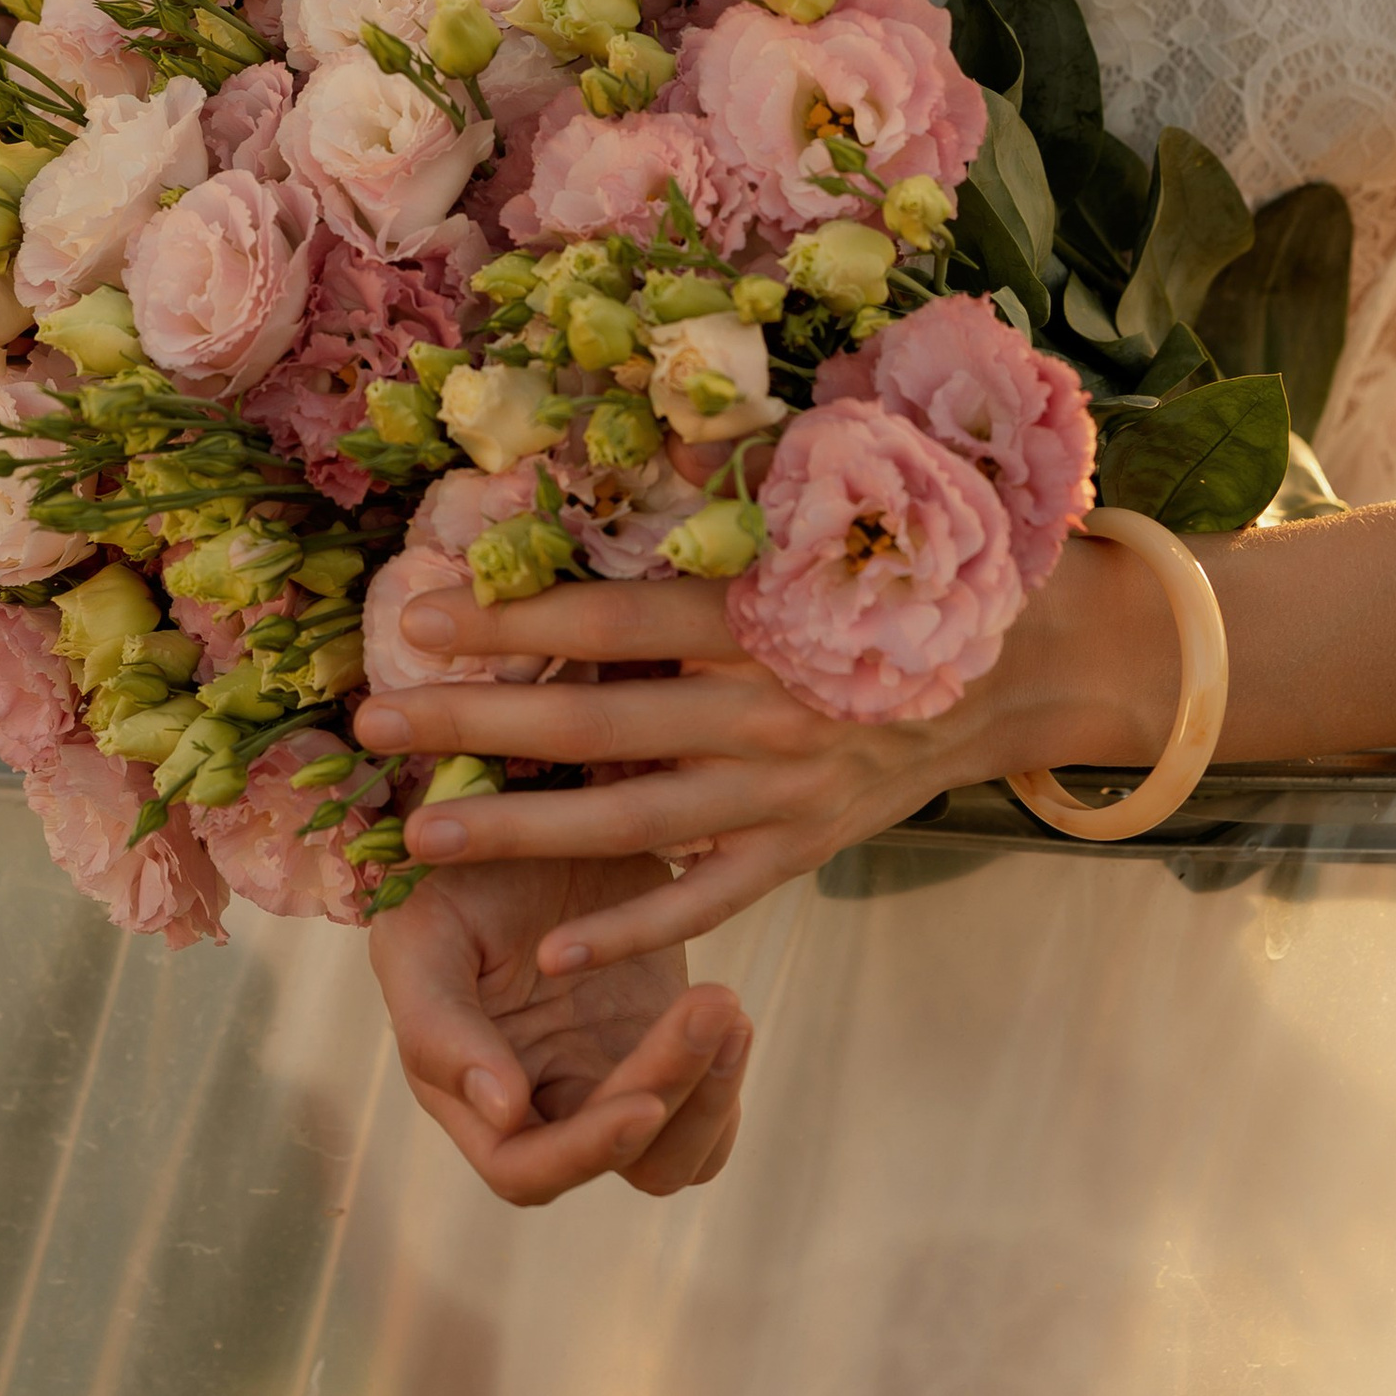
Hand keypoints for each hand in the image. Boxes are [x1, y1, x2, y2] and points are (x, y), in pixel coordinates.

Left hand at [351, 549, 1172, 974]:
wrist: (1024, 661)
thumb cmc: (906, 567)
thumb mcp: (830, 515)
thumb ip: (732, 500)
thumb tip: (642, 445)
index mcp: (759, 613)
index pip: (610, 618)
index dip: (512, 619)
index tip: (415, 613)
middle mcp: (761, 706)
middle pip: (592, 721)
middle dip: (473, 722)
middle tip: (371, 719)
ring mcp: (778, 790)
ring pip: (627, 821)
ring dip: (517, 832)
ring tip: (419, 833)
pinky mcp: (800, 850)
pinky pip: (703, 896)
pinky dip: (631, 928)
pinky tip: (550, 950)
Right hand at [366, 850, 751, 1204]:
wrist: (511, 810)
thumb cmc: (441, 878)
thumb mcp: (421, 937)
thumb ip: (439, 1027)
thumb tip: (503, 1111)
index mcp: (473, 1095)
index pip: (525, 1169)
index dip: (583, 1152)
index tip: (642, 1103)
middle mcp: (545, 1103)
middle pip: (621, 1156)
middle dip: (670, 1089)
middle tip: (712, 1003)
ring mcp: (606, 1073)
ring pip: (675, 1148)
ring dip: (709, 1094)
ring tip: (725, 1008)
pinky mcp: (656, 1036)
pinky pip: (704, 1100)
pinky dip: (724, 1076)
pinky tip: (731, 1014)